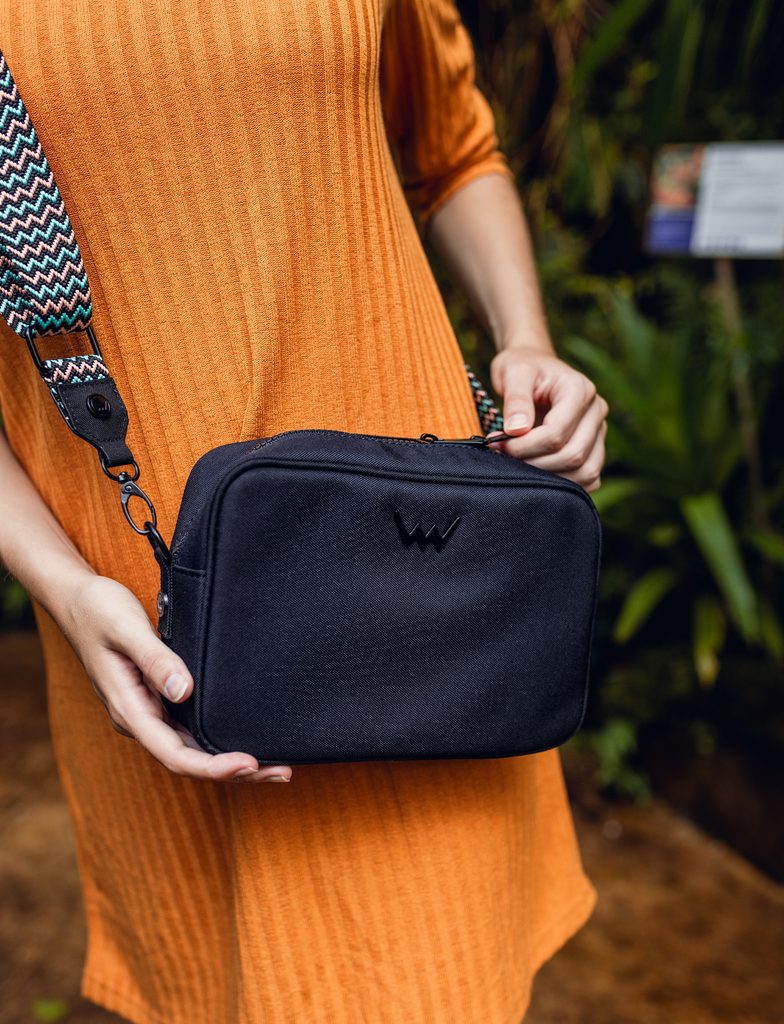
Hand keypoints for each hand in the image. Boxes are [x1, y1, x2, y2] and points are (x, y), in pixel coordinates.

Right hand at [57, 574, 291, 782]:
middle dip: (233, 772)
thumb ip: (155, 660)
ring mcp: (150, 711)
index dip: (212, 766)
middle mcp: (140, 718)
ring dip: (230, 760)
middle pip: (189, 760)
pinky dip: (219, 741)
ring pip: (192, 749)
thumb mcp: (126, 629)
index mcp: (129, 709)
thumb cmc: (99, 611)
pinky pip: (191, 730)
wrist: (77, 600)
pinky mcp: (158, 699)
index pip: (174, 754)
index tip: (248, 764)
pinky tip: (246, 738)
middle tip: (281, 772)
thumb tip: (183, 691)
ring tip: (276, 765)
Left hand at [489, 344, 607, 491]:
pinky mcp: (596, 449)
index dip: (525, 446)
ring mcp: (599, 432)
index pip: (557, 432)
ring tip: (520, 467)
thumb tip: (517, 430)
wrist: (534, 369)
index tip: (498, 444)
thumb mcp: (513, 372)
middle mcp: (597, 411)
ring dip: (550, 478)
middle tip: (505, 457)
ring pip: (586, 471)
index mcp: (580, 389)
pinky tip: (537, 475)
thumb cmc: (522, 369)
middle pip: (573, 454)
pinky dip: (564, 484)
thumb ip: (516, 398)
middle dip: (534, 463)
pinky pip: (589, 478)